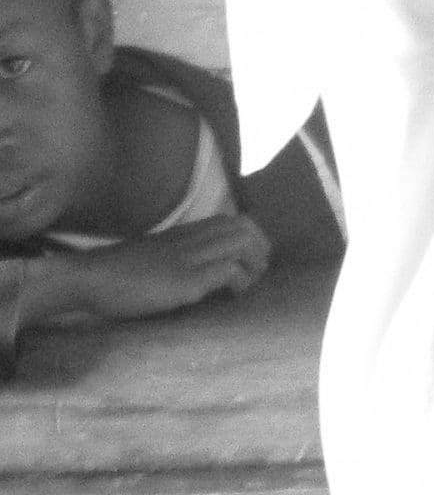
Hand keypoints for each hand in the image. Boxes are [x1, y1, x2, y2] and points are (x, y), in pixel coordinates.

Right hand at [24, 218, 270, 325]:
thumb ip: (182, 253)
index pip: (237, 220)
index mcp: (188, 231)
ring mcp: (191, 257)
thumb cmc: (119, 271)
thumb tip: (204, 268)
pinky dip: (239, 281)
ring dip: (254, 265)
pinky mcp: (186, 280)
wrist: (91, 277)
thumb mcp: (158, 253)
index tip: (253, 256)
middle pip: (247, 228)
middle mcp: (194, 239)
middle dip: (260, 248)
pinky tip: (230, 295)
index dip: (253, 236)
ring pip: (243, 245)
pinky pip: (228, 271)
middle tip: (256, 272)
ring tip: (246, 285)